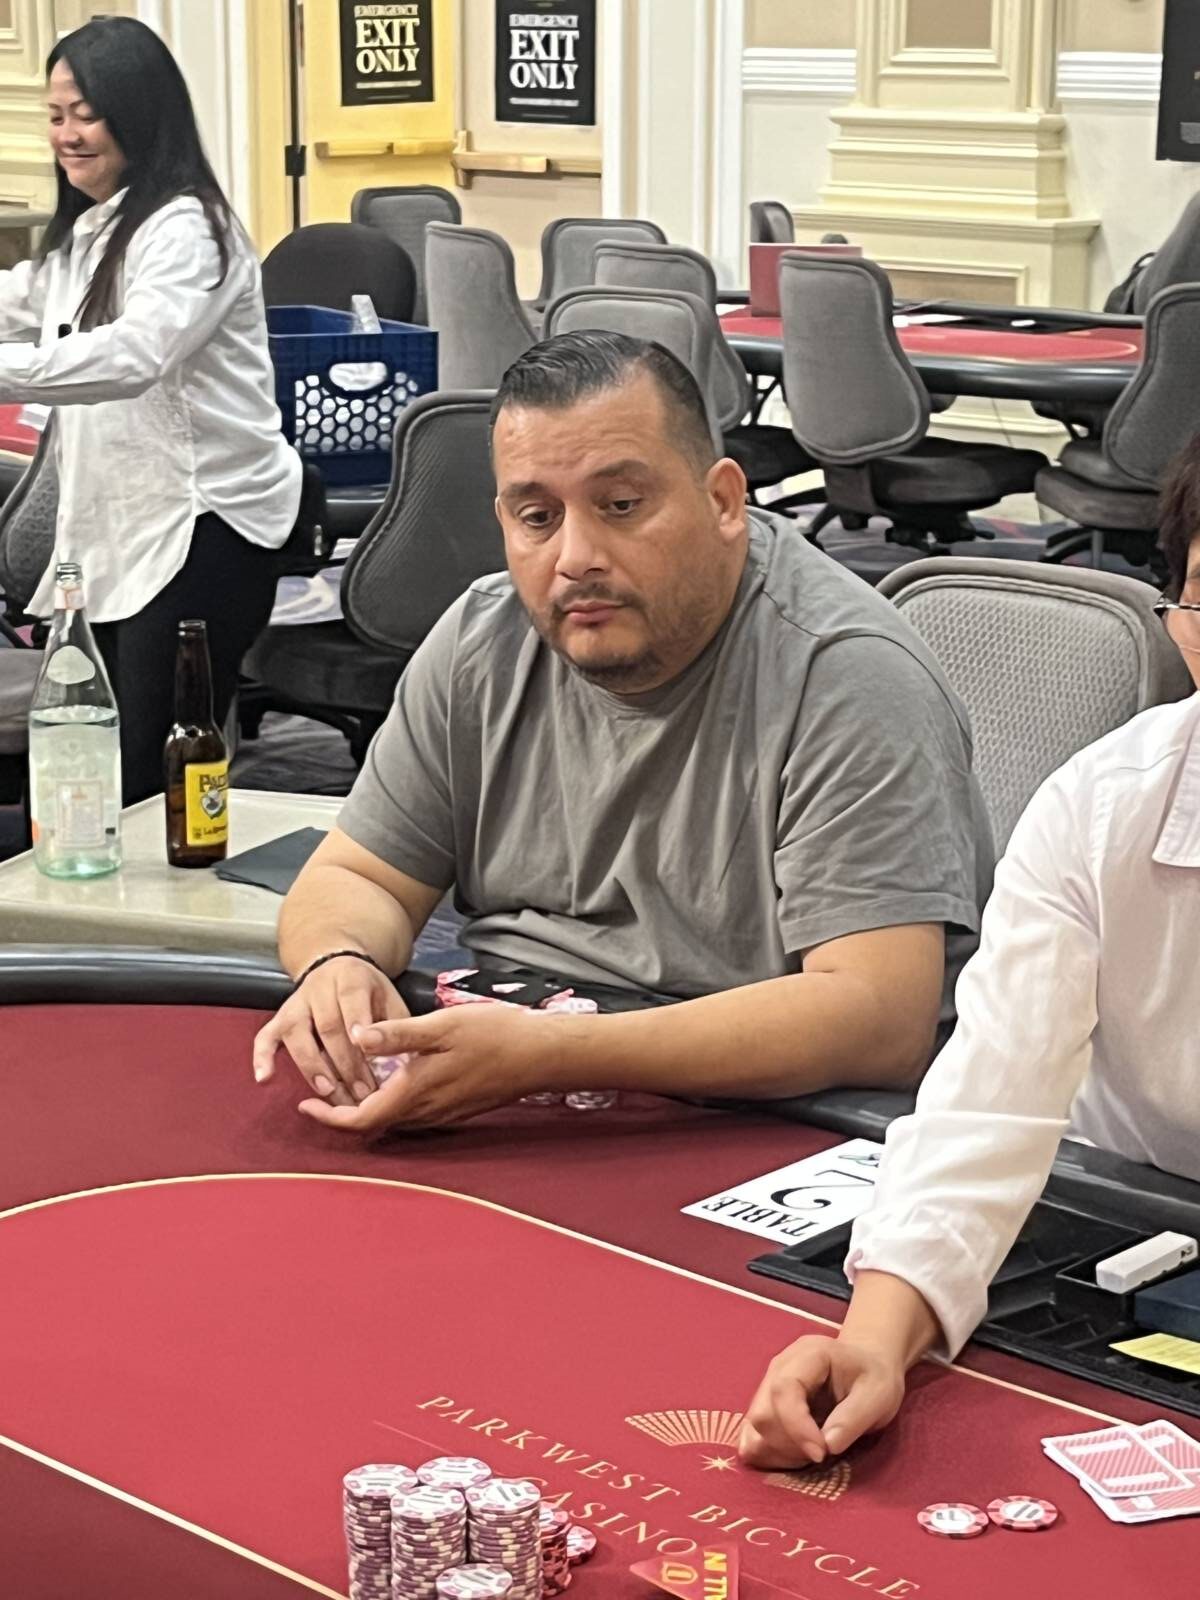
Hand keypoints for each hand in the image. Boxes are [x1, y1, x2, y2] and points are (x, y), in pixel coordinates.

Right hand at [252, 957, 409, 1105]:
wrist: (337, 966)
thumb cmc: (369, 992)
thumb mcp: (389, 998)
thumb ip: (395, 1027)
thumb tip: (402, 1065)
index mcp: (351, 977)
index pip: (352, 1000)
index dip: (357, 1023)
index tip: (365, 1048)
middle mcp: (319, 988)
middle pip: (327, 1026)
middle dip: (344, 1062)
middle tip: (361, 1092)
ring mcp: (295, 1003)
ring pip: (297, 1033)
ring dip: (312, 1065)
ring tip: (327, 1092)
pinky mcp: (279, 1017)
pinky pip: (265, 1036)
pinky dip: (262, 1057)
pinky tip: (265, 1079)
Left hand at [295, 1002, 558, 1133]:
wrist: (541, 1055)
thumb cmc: (495, 1035)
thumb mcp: (440, 1026)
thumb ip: (396, 1035)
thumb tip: (355, 1038)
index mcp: (415, 1092)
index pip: (360, 1119)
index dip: (329, 1118)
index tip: (306, 1106)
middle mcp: (427, 1112)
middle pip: (374, 1123)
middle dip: (344, 1111)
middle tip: (322, 1091)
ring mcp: (444, 1114)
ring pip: (395, 1120)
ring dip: (370, 1108)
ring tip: (353, 1084)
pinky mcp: (458, 1109)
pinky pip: (416, 1115)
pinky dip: (395, 1104)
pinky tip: (396, 1081)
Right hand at [738, 1334, 905, 1467]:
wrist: (865, 1367)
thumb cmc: (874, 1379)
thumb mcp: (879, 1395)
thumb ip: (854, 1419)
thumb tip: (827, 1447)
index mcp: (808, 1355)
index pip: (784, 1389)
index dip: (797, 1428)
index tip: (822, 1454)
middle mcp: (779, 1367)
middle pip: (763, 1413)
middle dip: (791, 1445)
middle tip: (823, 1453)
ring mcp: (767, 1386)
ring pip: (753, 1429)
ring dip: (780, 1453)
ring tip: (813, 1452)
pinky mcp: (764, 1406)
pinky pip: (752, 1437)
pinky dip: (771, 1454)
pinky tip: (798, 1453)